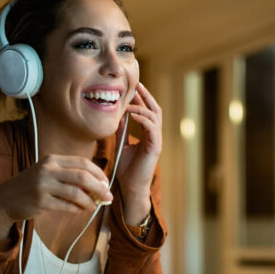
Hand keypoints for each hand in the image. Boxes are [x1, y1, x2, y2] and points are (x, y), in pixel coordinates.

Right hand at [0, 155, 112, 239]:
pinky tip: (80, 210)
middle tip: (108, 197)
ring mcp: (43, 185)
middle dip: (100, 188)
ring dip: (90, 201)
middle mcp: (47, 169)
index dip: (99, 174)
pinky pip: (67, 206)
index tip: (106, 184)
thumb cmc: (31, 187)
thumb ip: (69, 175)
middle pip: (83, 177)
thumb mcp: (47, 173)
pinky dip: (78, 209)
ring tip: (94, 206)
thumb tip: (98, 185)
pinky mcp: (40, 201)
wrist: (4, 200)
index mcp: (52, 159)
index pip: (83, 163)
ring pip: (76, 193)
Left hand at [116, 82, 161, 224]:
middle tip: (136, 85)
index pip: (148, 111)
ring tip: (129, 102)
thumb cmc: (127, 169)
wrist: (131, 187)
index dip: (142, 99)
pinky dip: (143, 119)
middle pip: (155, 110)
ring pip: (154, 117)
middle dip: (146, 96)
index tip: (133, 87)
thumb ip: (122, 132)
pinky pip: (152, 128)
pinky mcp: (155, 148)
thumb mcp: (122, 145)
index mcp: (148, 134)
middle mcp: (155, 136)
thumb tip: (117, 117)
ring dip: (141, 107)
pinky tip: (133, 115)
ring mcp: (156, 141)